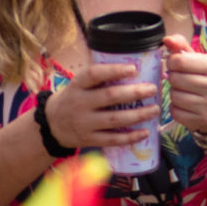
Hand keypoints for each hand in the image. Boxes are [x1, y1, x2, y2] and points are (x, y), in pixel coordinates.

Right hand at [44, 59, 160, 153]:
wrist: (51, 124)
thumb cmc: (74, 97)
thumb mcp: (79, 84)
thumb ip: (99, 77)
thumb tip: (135, 66)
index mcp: (77, 85)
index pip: (95, 74)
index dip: (114, 70)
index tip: (134, 69)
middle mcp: (79, 103)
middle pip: (109, 96)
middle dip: (134, 93)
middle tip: (153, 89)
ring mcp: (84, 123)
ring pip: (114, 119)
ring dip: (137, 115)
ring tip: (155, 109)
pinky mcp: (89, 140)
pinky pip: (112, 140)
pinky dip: (130, 137)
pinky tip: (145, 132)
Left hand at [162, 36, 206, 137]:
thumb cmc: (200, 77)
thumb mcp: (194, 59)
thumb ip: (179, 46)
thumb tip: (166, 39)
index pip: (178, 60)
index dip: (171, 63)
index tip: (176, 66)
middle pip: (175, 78)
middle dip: (173, 79)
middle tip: (180, 80)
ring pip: (174, 96)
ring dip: (174, 94)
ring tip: (183, 92)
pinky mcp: (202, 119)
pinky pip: (175, 112)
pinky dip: (175, 109)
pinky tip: (184, 105)